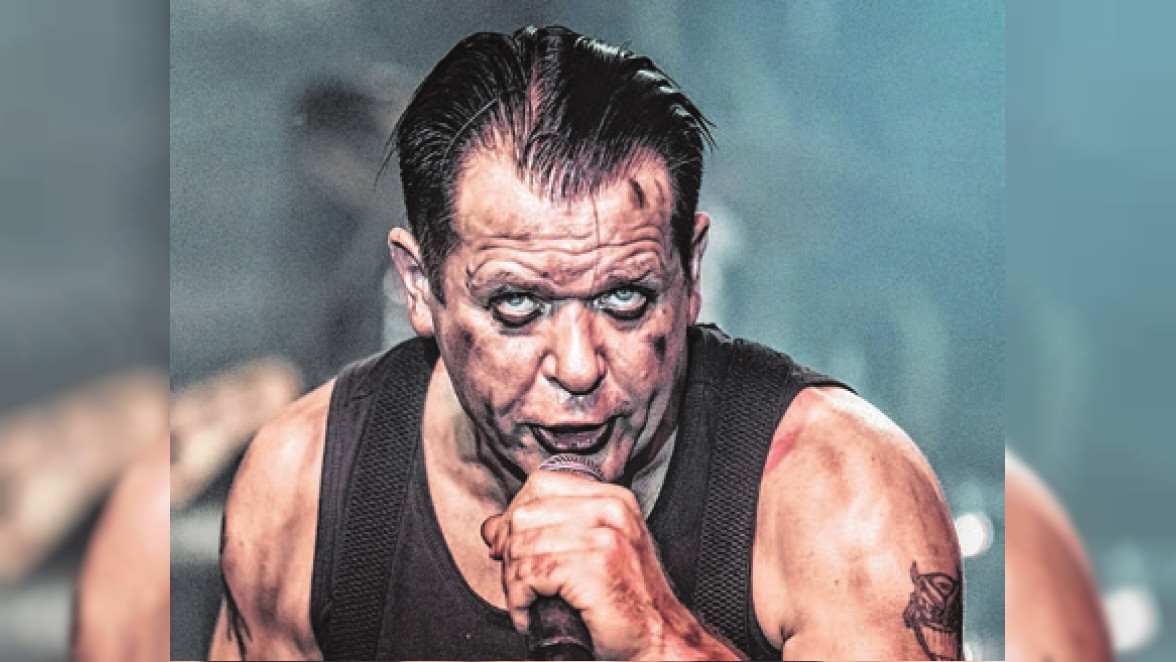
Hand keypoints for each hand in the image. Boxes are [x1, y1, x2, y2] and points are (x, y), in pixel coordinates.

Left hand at [481, 469, 717, 659]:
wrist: (660, 640)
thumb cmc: (627, 604)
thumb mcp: (588, 555)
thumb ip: (543, 532)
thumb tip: (492, 527)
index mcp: (612, 500)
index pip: (540, 484)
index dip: (515, 516)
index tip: (510, 547)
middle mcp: (611, 511)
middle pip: (524, 514)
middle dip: (509, 553)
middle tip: (519, 584)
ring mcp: (604, 536)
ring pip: (521, 546)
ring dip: (513, 582)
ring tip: (527, 603)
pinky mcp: (593, 566)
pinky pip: (529, 574)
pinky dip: (519, 600)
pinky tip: (531, 614)